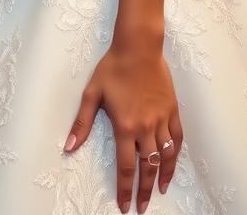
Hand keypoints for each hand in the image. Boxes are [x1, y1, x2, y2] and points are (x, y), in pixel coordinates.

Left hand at [66, 44, 182, 212]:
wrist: (138, 47)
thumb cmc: (113, 68)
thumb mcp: (92, 94)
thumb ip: (82, 123)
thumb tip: (69, 147)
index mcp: (124, 126)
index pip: (125, 166)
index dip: (125, 189)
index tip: (125, 206)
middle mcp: (145, 127)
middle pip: (147, 167)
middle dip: (144, 191)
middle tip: (142, 207)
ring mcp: (161, 119)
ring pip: (166, 156)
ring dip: (162, 177)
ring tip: (159, 191)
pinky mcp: (172, 110)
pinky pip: (177, 138)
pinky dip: (176, 155)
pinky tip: (171, 164)